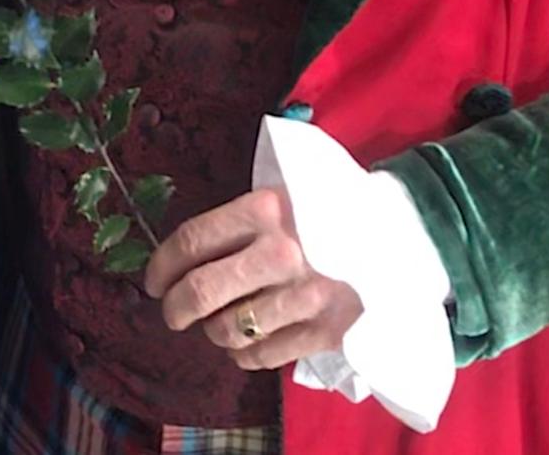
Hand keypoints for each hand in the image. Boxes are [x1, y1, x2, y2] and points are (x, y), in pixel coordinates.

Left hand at [144, 186, 363, 371]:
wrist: (395, 231)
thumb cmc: (324, 209)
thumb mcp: (281, 193)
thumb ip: (238, 218)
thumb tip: (184, 254)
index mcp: (265, 208)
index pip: (192, 241)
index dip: (162, 265)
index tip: (154, 281)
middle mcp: (281, 252)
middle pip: (201, 292)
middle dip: (175, 308)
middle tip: (172, 311)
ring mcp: (303, 295)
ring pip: (227, 329)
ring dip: (212, 330)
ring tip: (215, 322)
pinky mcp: (325, 329)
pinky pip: (262, 355)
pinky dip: (243, 353)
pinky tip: (244, 341)